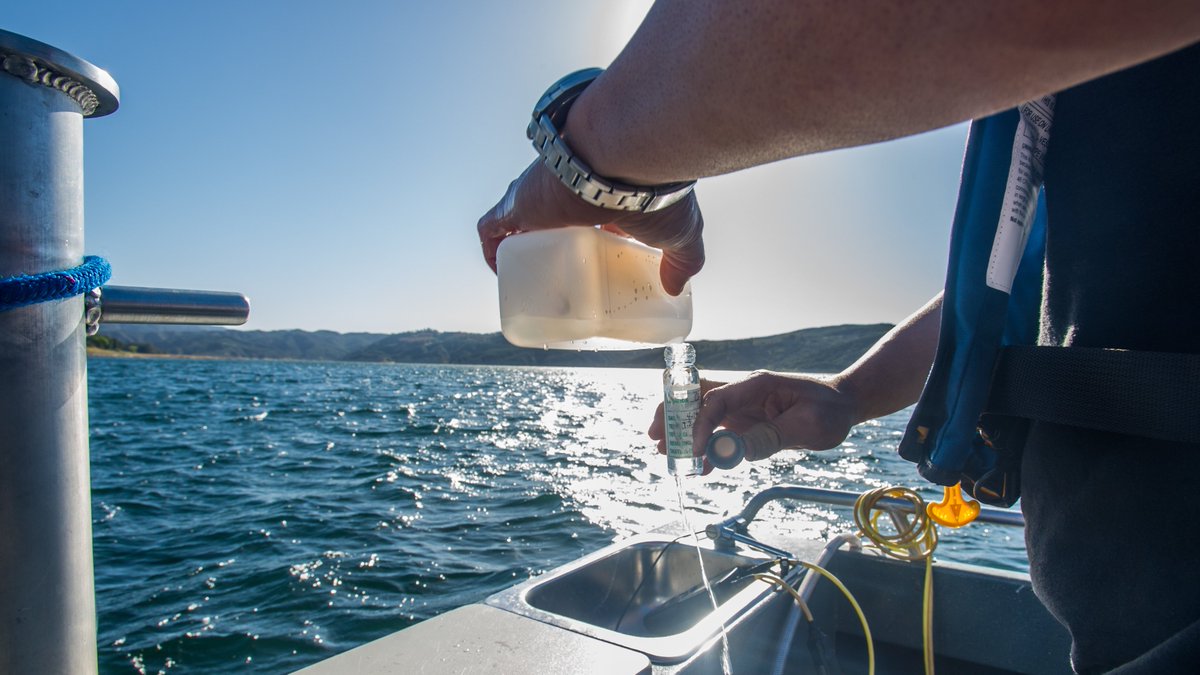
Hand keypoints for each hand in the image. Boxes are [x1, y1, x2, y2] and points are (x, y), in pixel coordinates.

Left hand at [476, 160, 704, 295]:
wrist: (624, 154)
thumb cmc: (652, 189)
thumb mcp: (679, 231)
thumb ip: (683, 259)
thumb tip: (675, 287)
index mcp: (601, 191)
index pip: (588, 215)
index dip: (586, 238)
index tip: (591, 265)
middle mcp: (565, 188)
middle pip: (549, 220)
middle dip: (548, 245)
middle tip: (558, 280)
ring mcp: (538, 193)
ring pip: (517, 223)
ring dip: (518, 247)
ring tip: (529, 281)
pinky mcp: (515, 201)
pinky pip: (491, 229)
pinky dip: (491, 250)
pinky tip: (502, 273)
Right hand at [648, 371, 859, 463]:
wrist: (843, 405)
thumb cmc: (828, 410)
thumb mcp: (807, 427)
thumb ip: (771, 438)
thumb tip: (735, 452)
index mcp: (756, 385)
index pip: (717, 400)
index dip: (702, 425)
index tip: (696, 451)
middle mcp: (743, 393)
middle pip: (696, 399)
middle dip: (673, 416)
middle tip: (656, 439)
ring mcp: (742, 407)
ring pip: (701, 414)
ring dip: (682, 431)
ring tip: (665, 453)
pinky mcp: (745, 421)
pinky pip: (717, 431)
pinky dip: (704, 446)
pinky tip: (698, 466)